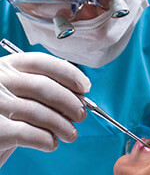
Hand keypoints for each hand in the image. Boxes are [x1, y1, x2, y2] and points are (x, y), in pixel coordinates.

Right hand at [0, 52, 90, 166]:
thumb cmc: (9, 115)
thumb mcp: (23, 93)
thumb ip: (46, 89)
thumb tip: (79, 97)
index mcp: (8, 67)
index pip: (41, 62)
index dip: (68, 73)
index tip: (85, 87)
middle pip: (42, 86)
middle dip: (69, 102)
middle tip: (81, 115)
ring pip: (36, 111)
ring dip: (62, 125)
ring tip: (71, 134)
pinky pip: (26, 134)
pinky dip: (45, 139)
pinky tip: (51, 143)